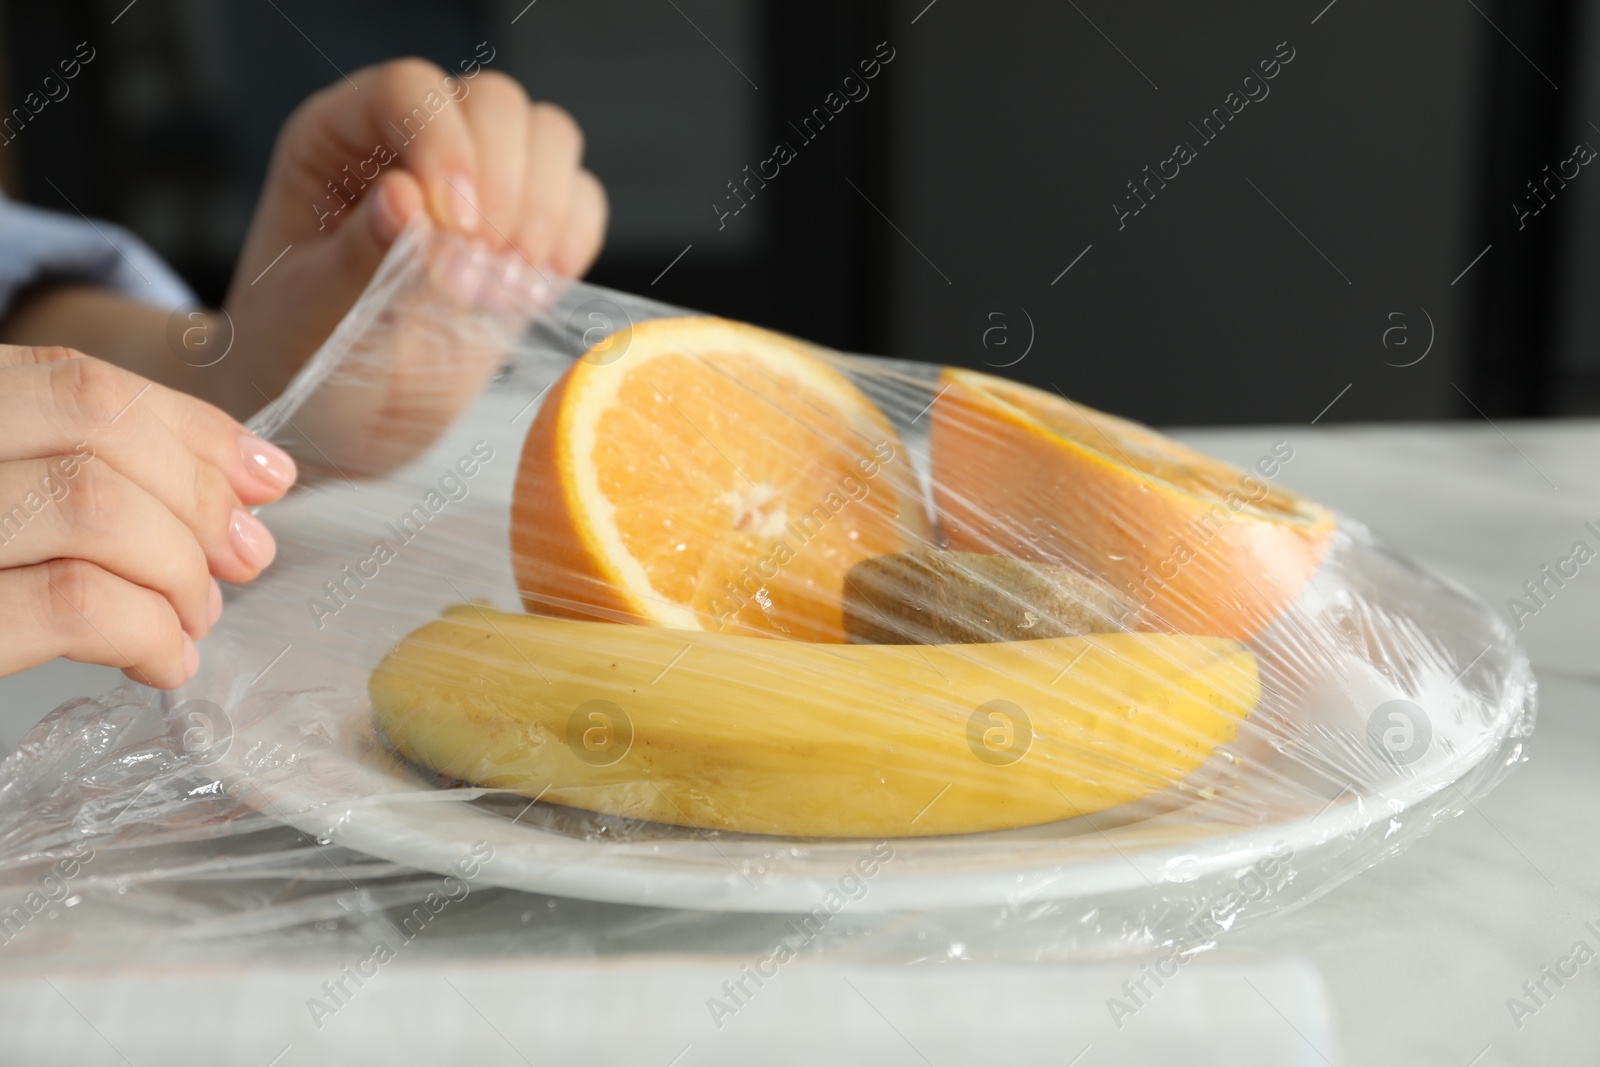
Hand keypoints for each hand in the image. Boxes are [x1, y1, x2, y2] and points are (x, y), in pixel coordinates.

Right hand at [0, 346, 296, 688]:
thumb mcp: (5, 499)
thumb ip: (84, 474)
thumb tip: (246, 484)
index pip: (78, 383)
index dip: (192, 431)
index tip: (262, 478)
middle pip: (98, 431)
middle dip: (199, 499)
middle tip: (240, 560)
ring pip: (94, 507)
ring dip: (178, 570)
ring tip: (192, 619)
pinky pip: (73, 604)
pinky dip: (148, 632)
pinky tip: (161, 660)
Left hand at [224, 58, 606, 421]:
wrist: (336, 409)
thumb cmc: (301, 349)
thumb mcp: (309, 310)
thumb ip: (354, 255)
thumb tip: (405, 197)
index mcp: (337, 138)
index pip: (409, 91)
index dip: (445, 146)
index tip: (456, 227)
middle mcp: (412, 139)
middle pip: (494, 103)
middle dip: (505, 184)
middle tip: (483, 265)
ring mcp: (477, 178)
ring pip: (548, 136)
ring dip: (545, 210)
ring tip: (507, 281)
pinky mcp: (523, 226)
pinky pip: (580, 198)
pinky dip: (573, 240)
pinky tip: (536, 290)